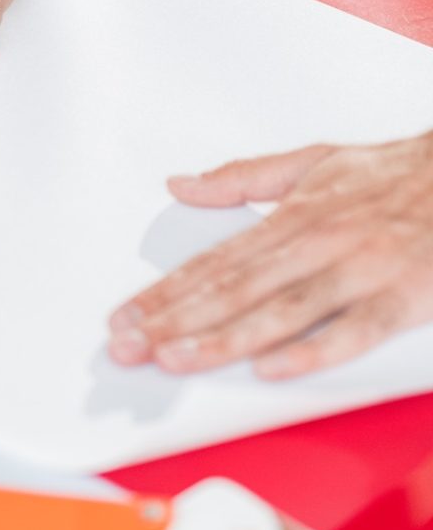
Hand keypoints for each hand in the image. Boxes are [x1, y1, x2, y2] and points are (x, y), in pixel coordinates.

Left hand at [107, 134, 432, 378]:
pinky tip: (270, 367)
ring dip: (223, 338)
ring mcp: (360, 270)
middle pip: (234, 289)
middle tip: (127, 346)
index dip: (166, 291)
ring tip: (174, 358)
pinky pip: (353, 330)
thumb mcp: (317, 161)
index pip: (215, 262)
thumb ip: (245, 177)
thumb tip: (183, 183)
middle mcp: (320, 241)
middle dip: (175, 320)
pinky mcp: (404, 297)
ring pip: (281, 311)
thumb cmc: (399, 175)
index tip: (125, 316)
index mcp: (295, 216)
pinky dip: (312, 349)